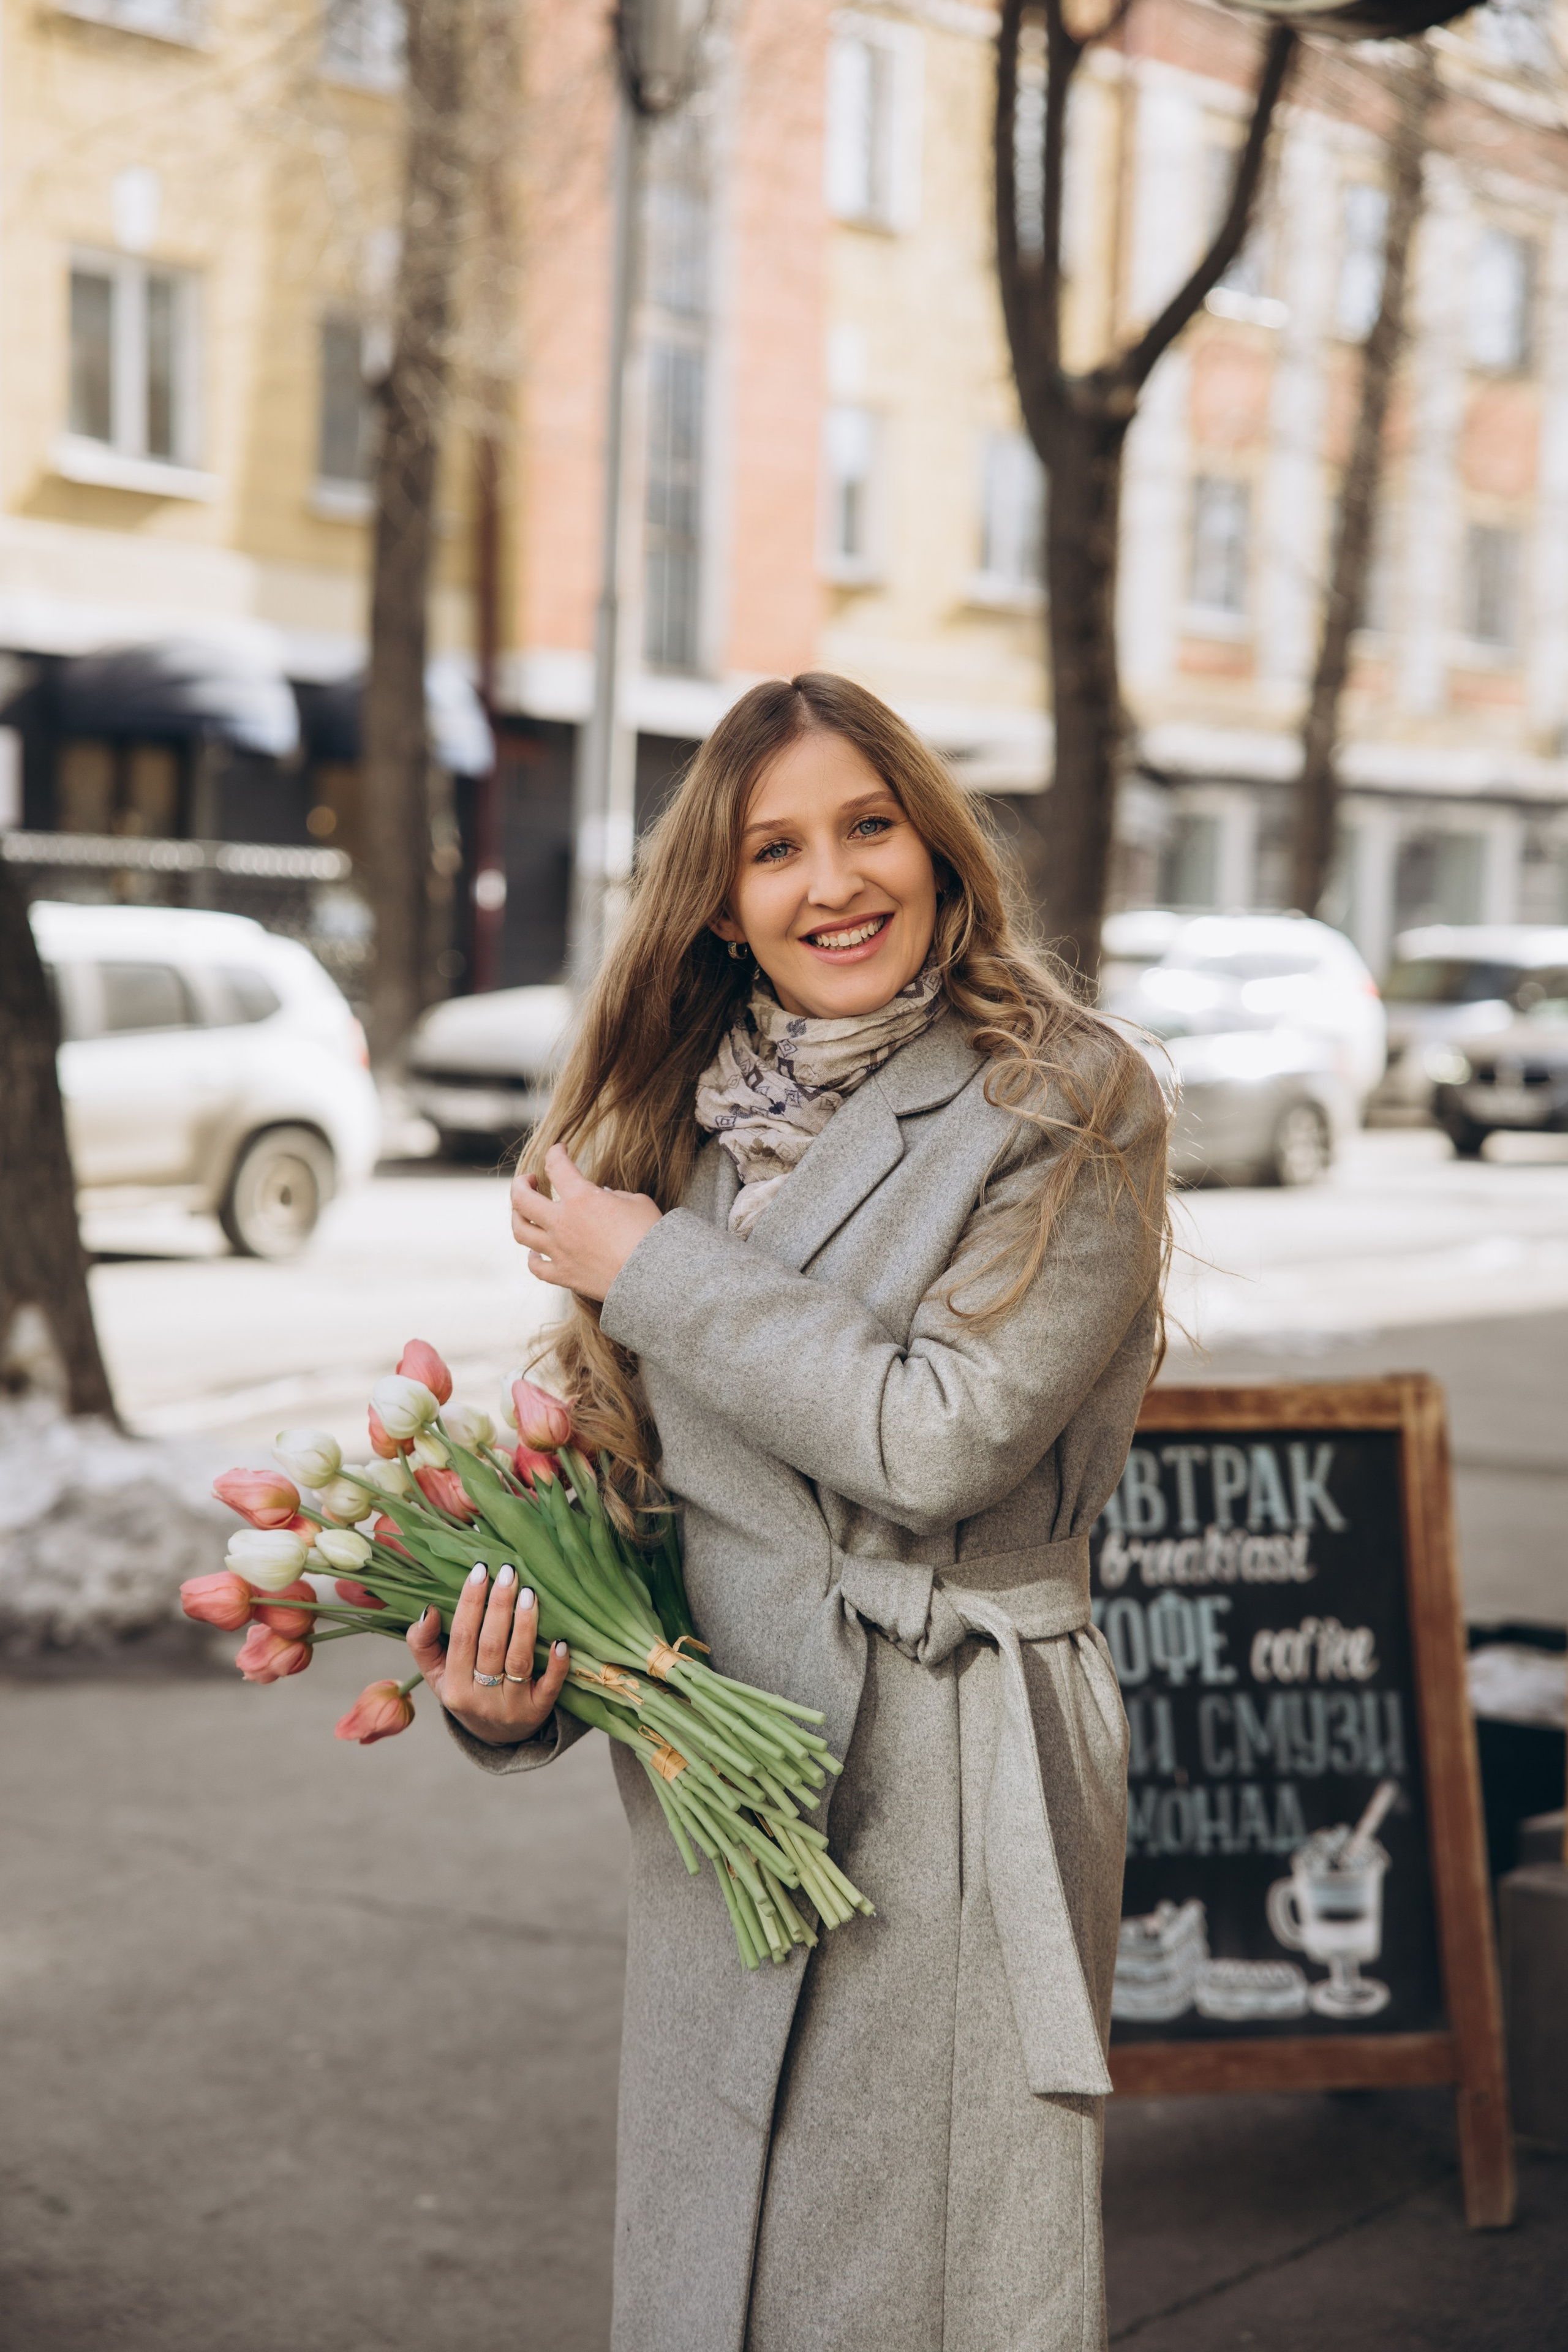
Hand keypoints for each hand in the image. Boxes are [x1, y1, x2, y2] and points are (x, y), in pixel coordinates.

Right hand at [406, 1563, 570, 1746]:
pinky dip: (556, 1664)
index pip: (462, 1637)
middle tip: (509, 1572)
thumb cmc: (465, 1690)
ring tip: (529, 1593)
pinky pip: (549, 1686)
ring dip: (525, 1624)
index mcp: (453, 1686)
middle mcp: (481, 1698)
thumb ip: (423, 1642)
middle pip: (491, 1645)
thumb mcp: (437, 1673)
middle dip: (500, 1606)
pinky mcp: (538, 1711)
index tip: (480, 1570)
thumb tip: (429, 1610)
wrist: (495, 1735)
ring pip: (519, 1660)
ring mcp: (511, 1706)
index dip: (470, 1603)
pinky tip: (561, 1640)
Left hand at [510, 1143, 661, 1300]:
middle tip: (530, 1180)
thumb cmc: (650, 1235)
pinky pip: (536, 1267)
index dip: (556, 1152)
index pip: (556, 1165)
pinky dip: (533, 1257)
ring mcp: (559, 1250)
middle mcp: (562, 1222)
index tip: (560, 1150)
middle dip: (520, 1183)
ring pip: (520, 1231)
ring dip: (517, 1217)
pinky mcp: (563, 1275)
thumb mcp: (636, 1202)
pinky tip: (536, 1251)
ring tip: (523, 1212)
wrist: (652, 1278)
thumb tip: (603, 1197)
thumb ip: (613, 1196)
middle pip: (521, 1198)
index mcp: (581, 1198)